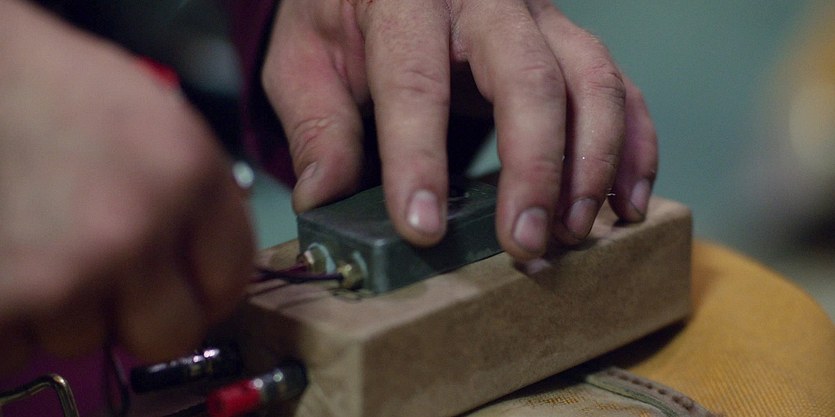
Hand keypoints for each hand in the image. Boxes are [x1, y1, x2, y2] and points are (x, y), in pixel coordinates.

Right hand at [0, 1, 253, 372]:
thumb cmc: (50, 84)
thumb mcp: (153, 114)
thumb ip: (193, 189)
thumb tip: (209, 253)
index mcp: (186, 173)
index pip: (231, 276)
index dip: (210, 288)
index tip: (191, 290)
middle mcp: (133, 229)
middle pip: (169, 335)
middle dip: (145, 319)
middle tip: (117, 289)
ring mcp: (62, 272)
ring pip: (85, 340)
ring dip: (67, 310)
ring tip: (42, 247)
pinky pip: (18, 348)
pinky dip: (13, 319)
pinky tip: (11, 264)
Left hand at [262, 0, 656, 259]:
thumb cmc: (346, 18)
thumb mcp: (306, 57)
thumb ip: (317, 122)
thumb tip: (324, 197)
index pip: (417, 79)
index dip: (420, 157)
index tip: (422, 227)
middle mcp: (489, 1)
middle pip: (529, 77)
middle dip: (532, 168)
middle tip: (522, 244)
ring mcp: (542, 20)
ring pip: (593, 80)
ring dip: (592, 163)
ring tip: (571, 232)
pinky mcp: (570, 46)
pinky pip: (622, 90)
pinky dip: (633, 149)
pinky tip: (623, 205)